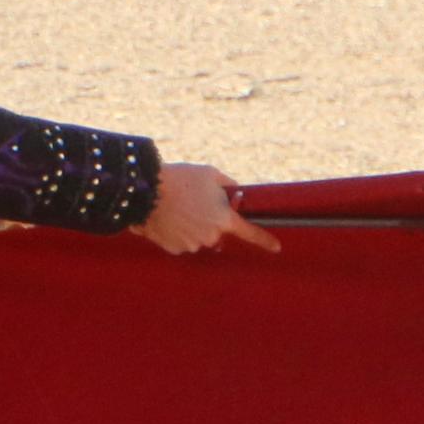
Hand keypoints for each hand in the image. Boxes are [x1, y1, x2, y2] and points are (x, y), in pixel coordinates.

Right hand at [136, 163, 279, 255]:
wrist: (146, 190)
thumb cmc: (182, 179)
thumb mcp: (210, 174)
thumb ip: (228, 185)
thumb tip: (235, 193)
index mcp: (224, 219)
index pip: (250, 232)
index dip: (264, 240)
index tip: (277, 247)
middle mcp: (211, 236)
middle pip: (217, 232)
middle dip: (211, 220)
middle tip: (195, 203)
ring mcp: (192, 245)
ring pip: (199, 237)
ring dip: (193, 226)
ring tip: (178, 207)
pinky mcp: (174, 249)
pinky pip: (182, 241)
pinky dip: (178, 232)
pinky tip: (169, 217)